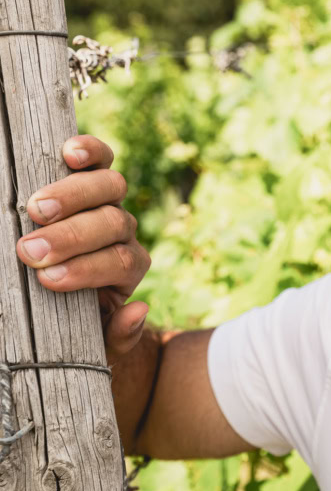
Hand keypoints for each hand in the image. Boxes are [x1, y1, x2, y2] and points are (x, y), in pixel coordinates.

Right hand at [16, 135, 151, 361]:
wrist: (74, 297)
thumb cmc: (80, 317)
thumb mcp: (99, 338)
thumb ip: (120, 334)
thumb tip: (139, 309)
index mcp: (129, 267)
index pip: (120, 263)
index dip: (87, 269)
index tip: (48, 279)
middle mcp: (125, 231)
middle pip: (113, 224)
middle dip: (72, 238)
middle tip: (30, 250)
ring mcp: (111, 201)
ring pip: (109, 188)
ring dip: (73, 196)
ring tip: (36, 208)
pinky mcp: (92, 176)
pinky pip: (101, 159)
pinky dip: (91, 152)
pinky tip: (71, 152)